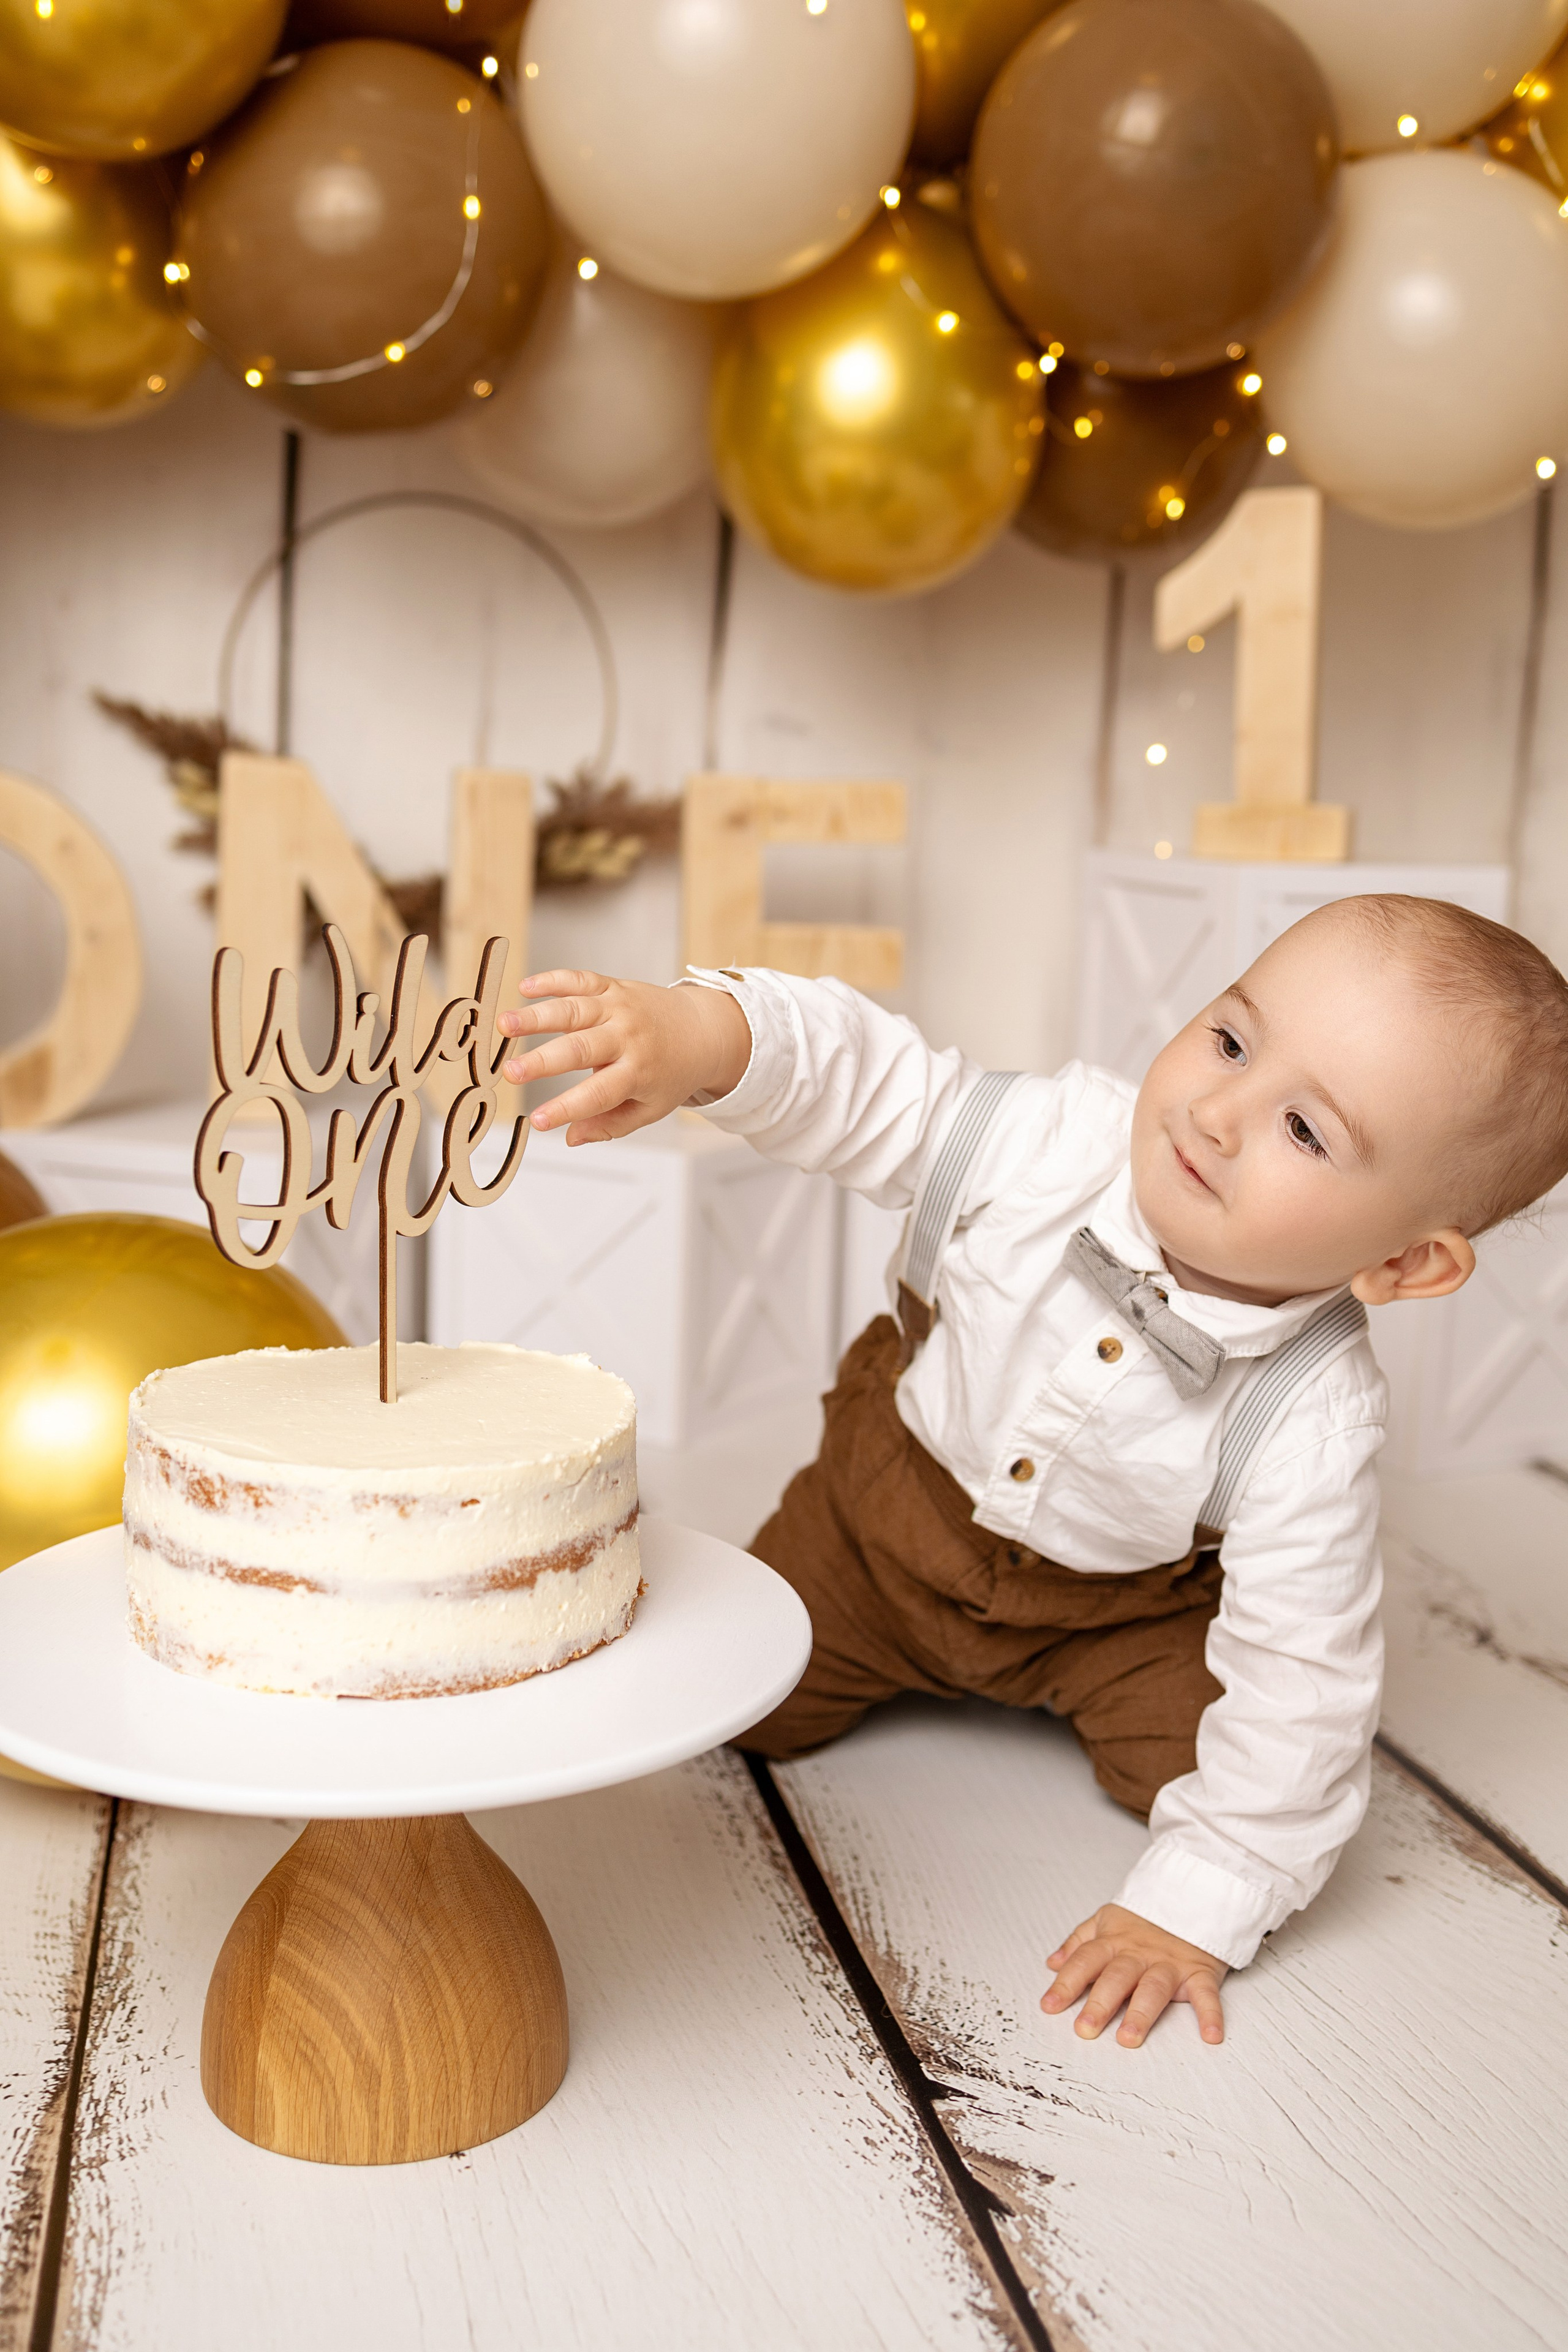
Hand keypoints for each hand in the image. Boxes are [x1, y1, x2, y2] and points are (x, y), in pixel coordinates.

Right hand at [496, 969, 751, 1145]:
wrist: (702, 1029)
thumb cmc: (671, 1072)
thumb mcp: (649, 1108)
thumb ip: (610, 1125)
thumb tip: (571, 1137)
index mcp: (638, 1072)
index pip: (598, 1094)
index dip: (567, 1109)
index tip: (538, 1121)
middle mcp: (628, 1037)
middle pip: (580, 1049)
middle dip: (543, 1062)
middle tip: (511, 1073)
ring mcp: (619, 1008)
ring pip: (573, 1009)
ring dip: (536, 1016)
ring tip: (504, 1025)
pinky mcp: (613, 987)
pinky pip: (580, 979)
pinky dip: (553, 980)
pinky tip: (525, 986)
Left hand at [1041, 1902, 1226, 2047]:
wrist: (1193, 1893)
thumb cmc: (1146, 1916)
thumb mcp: (1107, 1919)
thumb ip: (1079, 1941)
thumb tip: (1052, 1963)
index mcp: (1114, 1941)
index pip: (1085, 1961)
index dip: (1066, 1983)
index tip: (1049, 2007)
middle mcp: (1139, 1954)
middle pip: (1117, 1977)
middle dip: (1100, 2003)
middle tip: (1085, 2029)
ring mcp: (1170, 1963)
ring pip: (1153, 1988)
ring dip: (1141, 2013)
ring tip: (1128, 2038)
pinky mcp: (1200, 1971)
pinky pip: (1206, 1993)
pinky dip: (1210, 2014)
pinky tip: (1210, 2035)